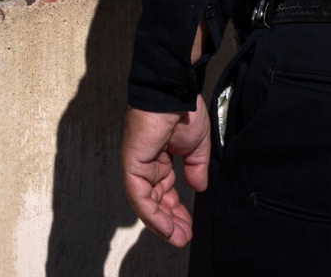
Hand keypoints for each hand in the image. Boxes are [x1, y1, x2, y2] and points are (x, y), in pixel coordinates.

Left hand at [121, 99, 211, 247]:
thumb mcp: (196, 146)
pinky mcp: (131, 164)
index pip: (166, 191)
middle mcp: (146, 164)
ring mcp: (136, 165)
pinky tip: (166, 226)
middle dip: (170, 221)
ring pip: (146, 203)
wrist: (174, 93)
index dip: (176, 210)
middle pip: (156, 200)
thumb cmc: (184, 111)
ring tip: (177, 237)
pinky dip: (152, 213)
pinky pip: (139, 196)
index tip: (188, 226)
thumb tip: (198, 188)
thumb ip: (196, 169)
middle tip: (183, 237)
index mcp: (159, 158)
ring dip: (162, 223)